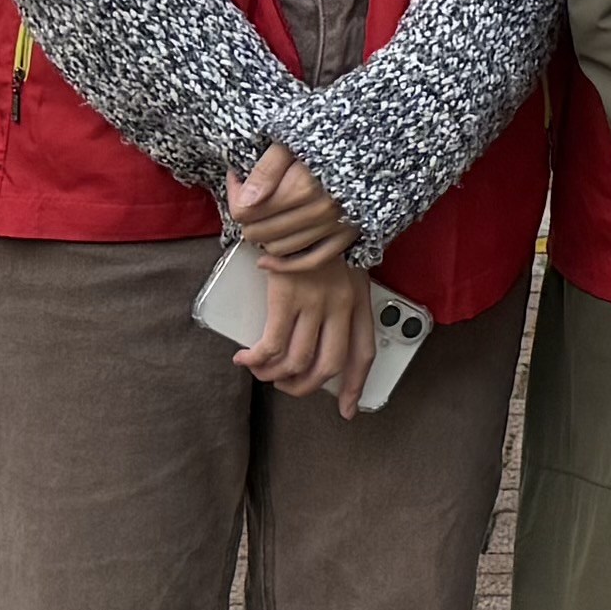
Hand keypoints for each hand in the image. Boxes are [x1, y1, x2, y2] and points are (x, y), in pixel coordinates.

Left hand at [225, 139, 354, 274]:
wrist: (380, 140)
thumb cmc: (336, 134)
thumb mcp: (294, 139)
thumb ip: (267, 170)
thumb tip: (245, 201)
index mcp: (304, 186)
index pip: (246, 211)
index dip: (234, 196)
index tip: (237, 180)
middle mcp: (321, 211)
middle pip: (259, 232)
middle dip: (247, 218)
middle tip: (248, 199)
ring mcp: (336, 226)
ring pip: (280, 248)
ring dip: (265, 237)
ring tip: (265, 216)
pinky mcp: (348, 236)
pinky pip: (311, 262)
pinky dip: (286, 265)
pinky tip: (269, 260)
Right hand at [229, 245, 380, 403]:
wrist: (300, 200)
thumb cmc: (316, 232)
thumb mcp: (341, 263)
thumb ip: (338, 295)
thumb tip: (323, 328)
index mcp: (358, 297)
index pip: (364, 352)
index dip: (356, 387)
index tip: (348, 409)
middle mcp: (341, 304)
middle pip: (331, 365)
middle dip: (307, 386)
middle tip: (288, 386)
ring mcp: (315, 301)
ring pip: (298, 362)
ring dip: (277, 376)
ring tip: (262, 371)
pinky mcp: (286, 296)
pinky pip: (271, 346)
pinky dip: (257, 360)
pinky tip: (246, 358)